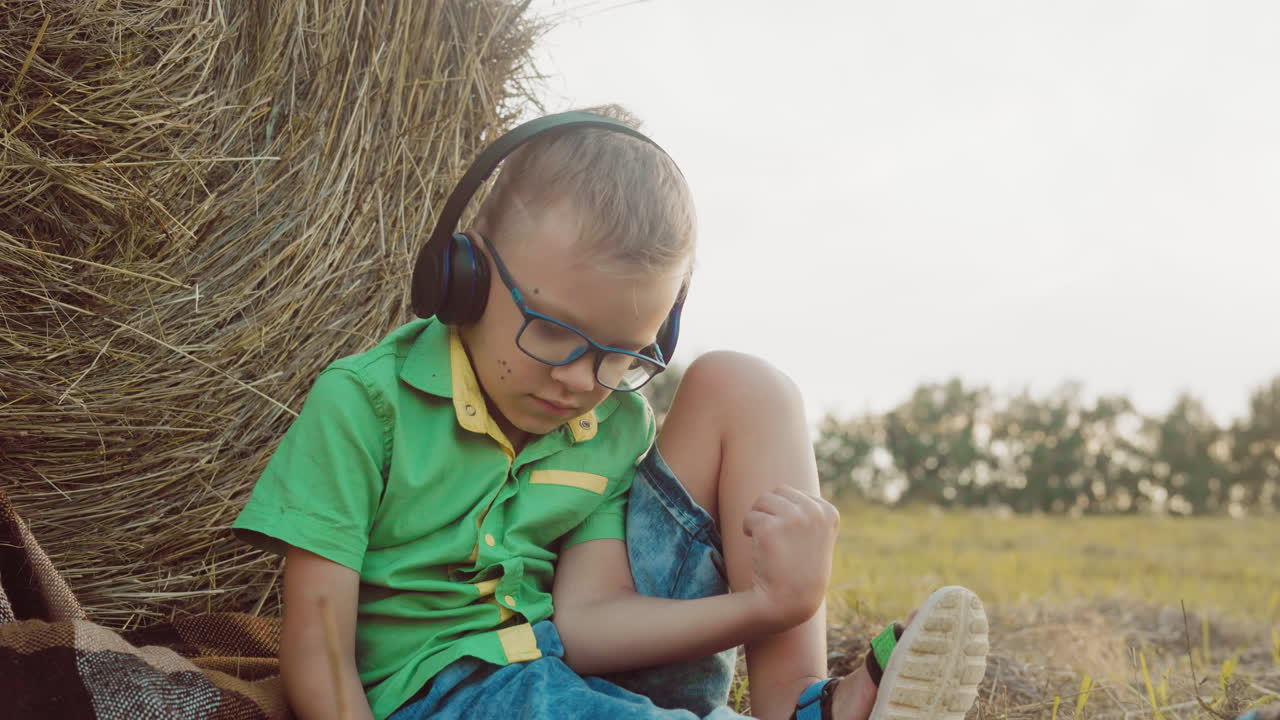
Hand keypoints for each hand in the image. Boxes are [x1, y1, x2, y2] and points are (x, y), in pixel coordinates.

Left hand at [742, 486, 839, 631]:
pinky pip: (750, 516)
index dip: (785, 512)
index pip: (795, 493)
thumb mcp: (816, 538)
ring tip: (764, 539)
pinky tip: (756, 545)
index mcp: (828, 512)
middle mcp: (814, 512)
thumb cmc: (801, 570)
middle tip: (771, 535)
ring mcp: (793, 518)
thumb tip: (784, 490)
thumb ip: (809, 513)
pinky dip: (747, 529)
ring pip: (762, 500)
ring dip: (758, 517)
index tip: (789, 538)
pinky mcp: (770, 528)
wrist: (790, 601)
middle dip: (769, 509)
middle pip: (778, 492)